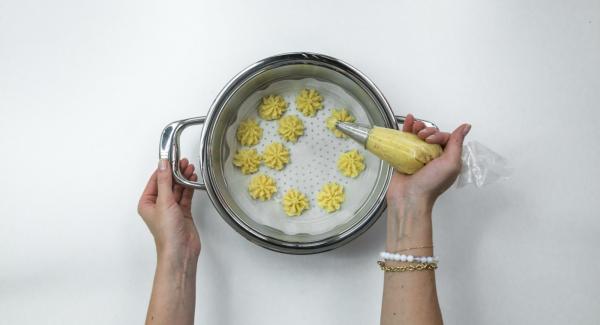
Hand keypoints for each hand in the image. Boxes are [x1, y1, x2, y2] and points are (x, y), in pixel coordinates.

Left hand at [138, 158, 199, 258]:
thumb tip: (163, 164)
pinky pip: (185, 196)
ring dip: (183, 179)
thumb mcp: (164, 202)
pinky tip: (193, 179)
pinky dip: (189, 187)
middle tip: (183, 162)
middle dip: (175, 172)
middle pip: (167, 183)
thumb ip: (165, 181)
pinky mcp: (183, 213)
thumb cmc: (167, 232)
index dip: (164, 168)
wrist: (180, 250)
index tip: (171, 158)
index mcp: (147, 203)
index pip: (155, 180)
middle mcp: (158, 205)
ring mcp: (171, 209)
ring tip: (190, 168)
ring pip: (177, 189)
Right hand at [384, 114, 470, 251]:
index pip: (445, 137)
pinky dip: (406, 130)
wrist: (409, 197)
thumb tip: (465, 127)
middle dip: (426, 130)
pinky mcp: (405, 158)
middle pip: (431, 134)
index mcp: (447, 159)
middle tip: (421, 136)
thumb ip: (457, 144)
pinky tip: (407, 121)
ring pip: (418, 136)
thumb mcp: (451, 164)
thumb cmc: (431, 185)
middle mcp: (433, 157)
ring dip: (416, 127)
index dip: (438, 134)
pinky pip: (406, 141)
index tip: (430, 140)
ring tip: (413, 126)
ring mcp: (418, 157)